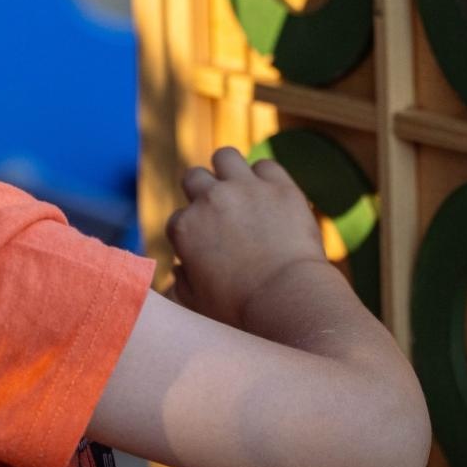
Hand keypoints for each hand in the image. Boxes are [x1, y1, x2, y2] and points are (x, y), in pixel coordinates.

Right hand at [165, 147, 326, 328]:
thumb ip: (182, 283)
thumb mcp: (198, 303)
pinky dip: (266, 178)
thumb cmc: (242, 310)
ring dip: (229, 170)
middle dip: (203, 192)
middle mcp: (210, 199)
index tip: (207, 246)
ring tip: (241, 189)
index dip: (191, 233)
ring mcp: (246, 188)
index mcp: (186, 228)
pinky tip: (272, 196)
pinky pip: (266, 166)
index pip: (178, 219)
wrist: (288, 300)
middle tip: (221, 213)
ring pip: (225, 156)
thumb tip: (180, 269)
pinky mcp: (280, 186)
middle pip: (194, 177)